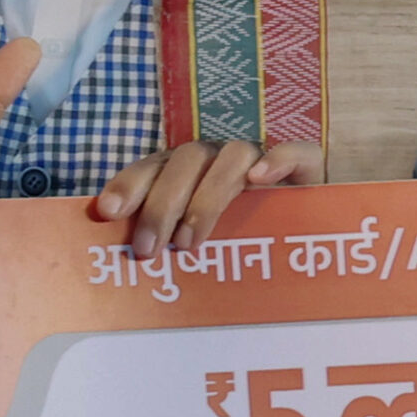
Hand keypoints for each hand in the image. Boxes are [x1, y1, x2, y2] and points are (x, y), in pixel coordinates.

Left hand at [94, 139, 325, 259]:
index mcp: (187, 172)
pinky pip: (295, 151)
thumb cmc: (243, 243)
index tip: (107, 212)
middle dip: (162, 204)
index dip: (130, 184)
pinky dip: (277, 161)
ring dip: (207, 197)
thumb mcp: (198, 243)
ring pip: (232, 157)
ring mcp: (261, 158)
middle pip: (186, 161)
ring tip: (189, 240)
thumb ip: (168, 242)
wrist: (309, 229)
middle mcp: (219, 158)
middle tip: (147, 248)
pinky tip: (261, 180)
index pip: (154, 166)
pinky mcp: (305, 163)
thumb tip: (127, 264)